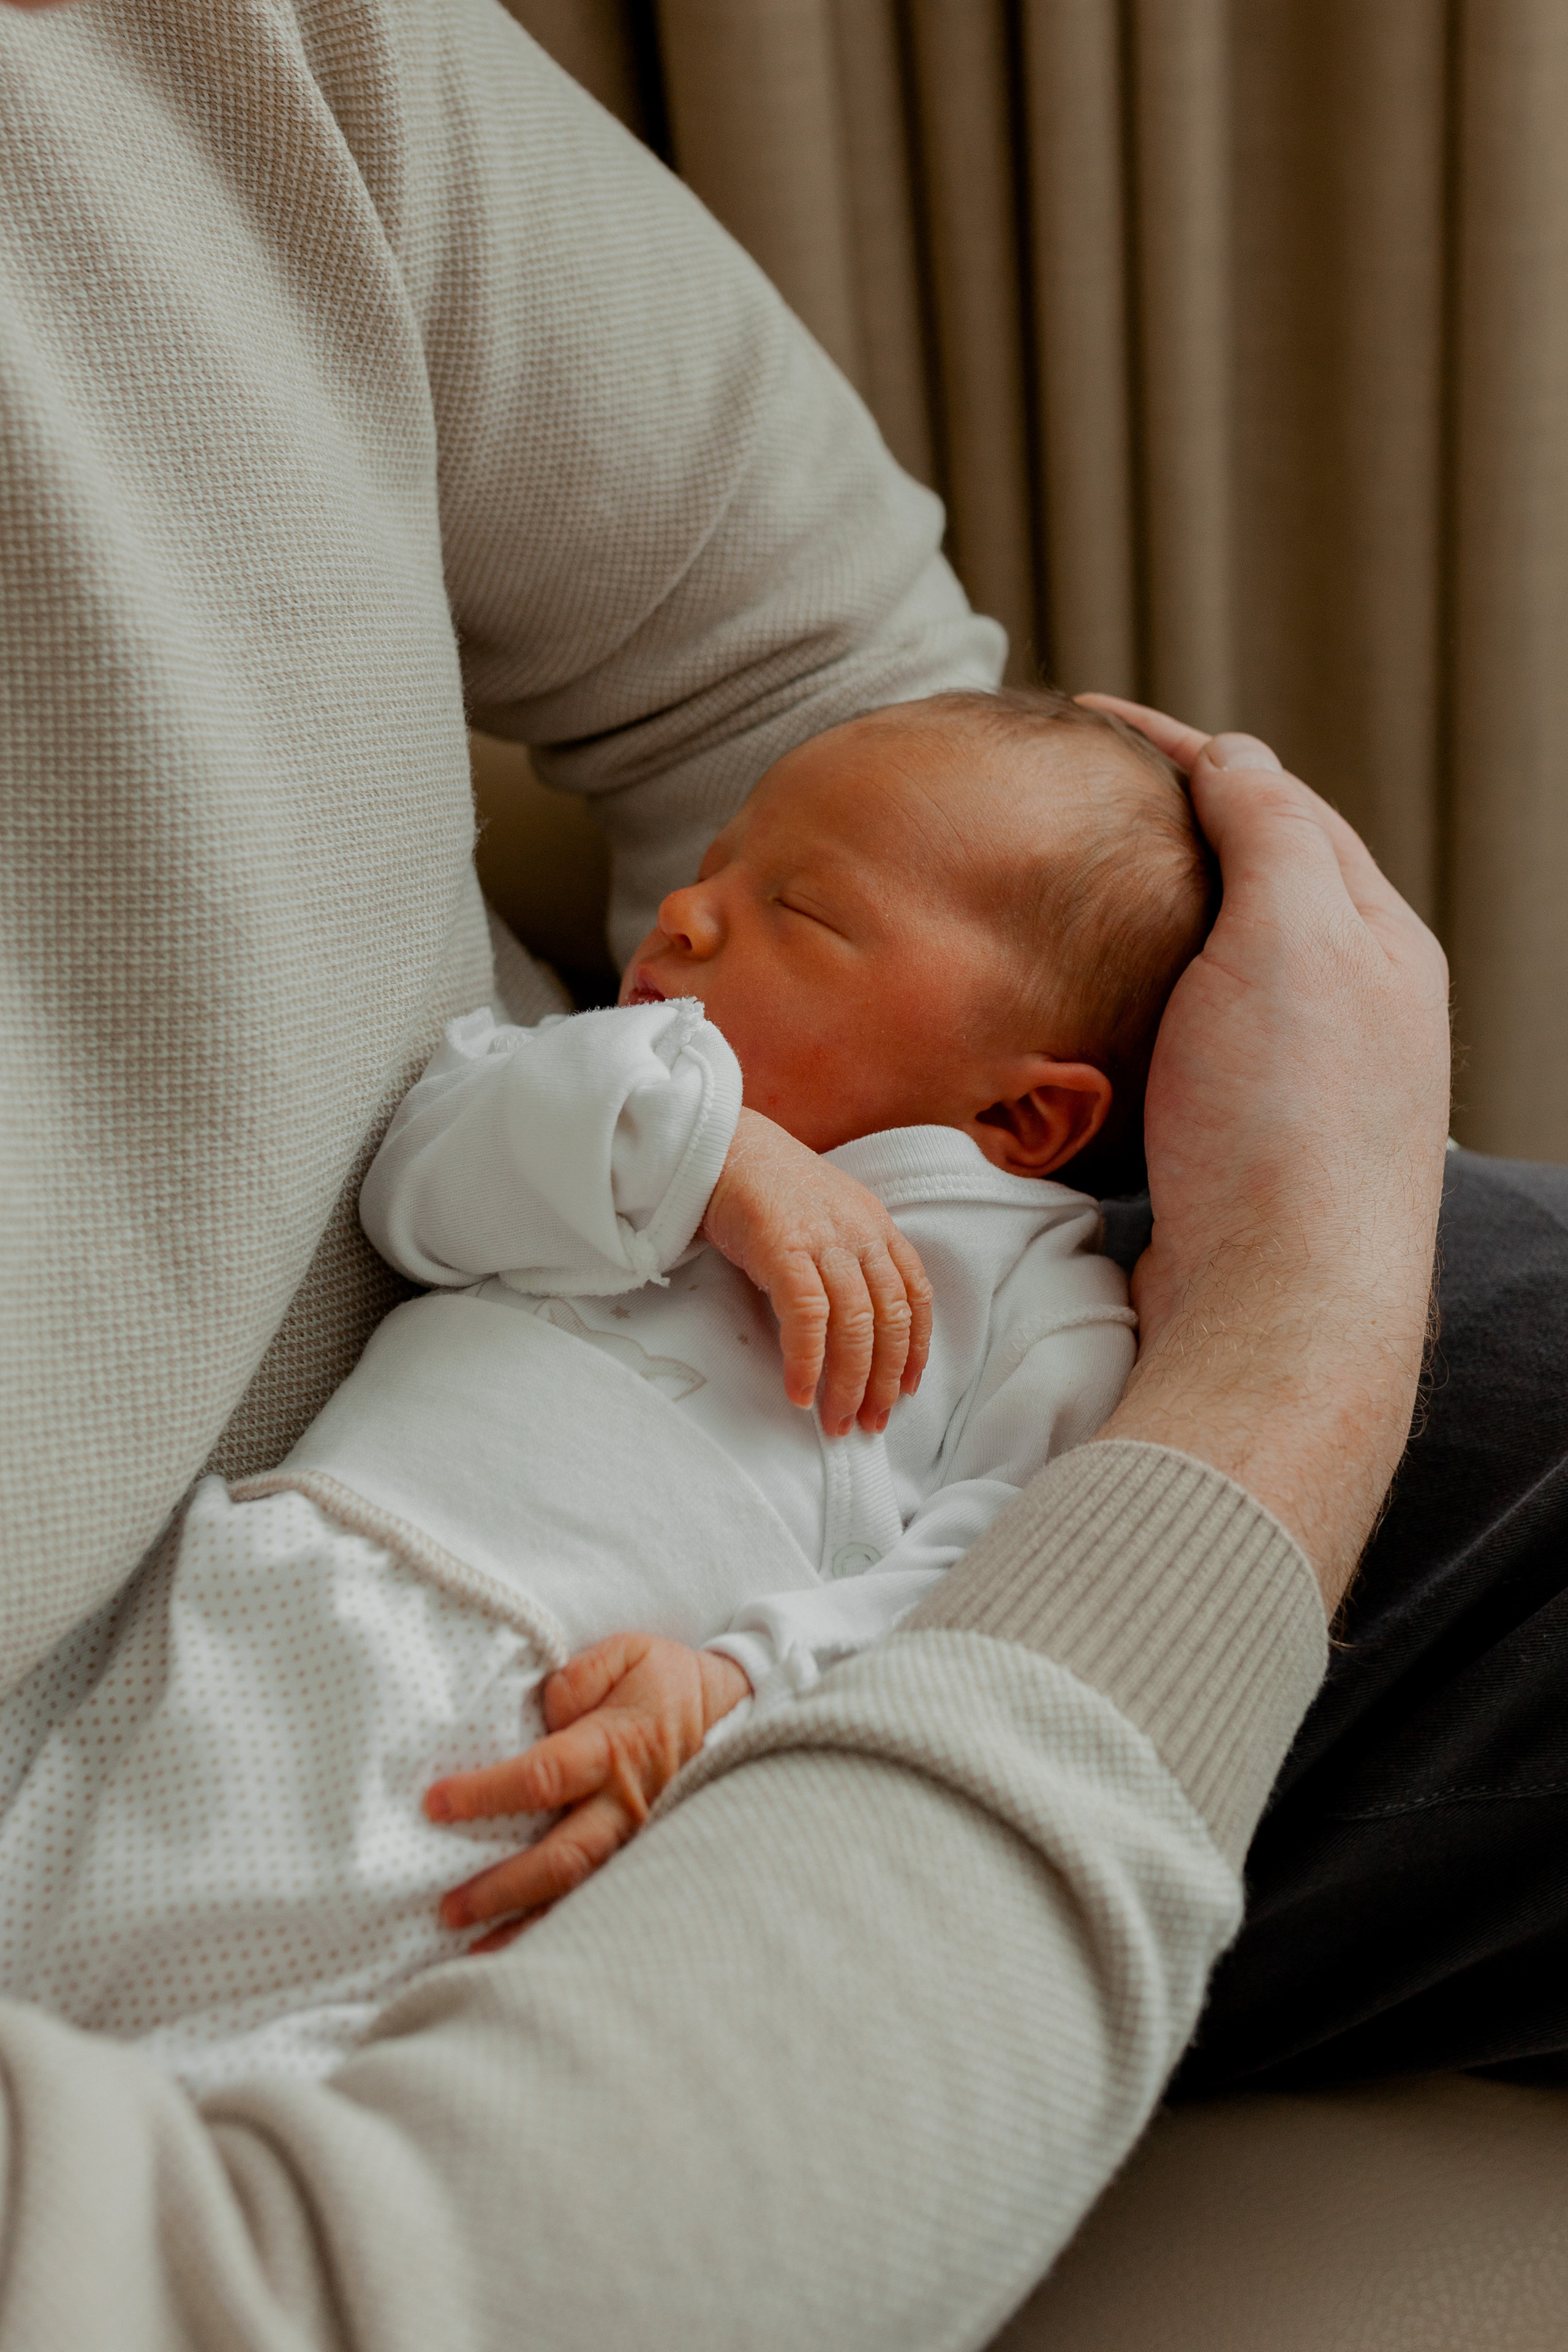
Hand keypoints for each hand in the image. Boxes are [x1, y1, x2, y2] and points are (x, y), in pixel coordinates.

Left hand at [424, 1633, 749, 1948]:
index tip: (435, 1804)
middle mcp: (625, 1804)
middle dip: (502, 1886)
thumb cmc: (669, 1683)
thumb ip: (579, 1675)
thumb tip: (542, 1708)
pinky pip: (601, 1901)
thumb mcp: (630, 1653)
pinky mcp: (645, 1859)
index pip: (542, 1776)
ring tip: (474, 1951)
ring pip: (581, 1892)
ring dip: (527, 1924)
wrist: (740, 1714)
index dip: (487, 1792)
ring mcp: (638, 1839)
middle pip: (560, 1856)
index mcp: (614, 1747)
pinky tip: (523, 1953)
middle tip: (447, 1907)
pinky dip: (562, 1930)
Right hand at [700, 1107, 932, 1434]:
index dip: (917, 1347)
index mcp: (876, 1226)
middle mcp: (860, 1234)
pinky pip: (808, 1320)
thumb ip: (846, 1258)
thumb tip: (853, 1323)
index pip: (915, 1295)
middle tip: (871, 1422)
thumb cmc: (766, 1186)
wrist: (720, 1144)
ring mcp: (824, 1241)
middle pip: (891, 1321)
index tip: (908, 1387)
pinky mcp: (785, 1250)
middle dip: (885, 1381)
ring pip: (856, 1327)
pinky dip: (807, 1363)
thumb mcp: (826, 1216)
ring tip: (838, 1421)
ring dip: (850, 1384)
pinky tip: (799, 1392)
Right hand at [1079, 696, 1450, 1608]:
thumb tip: (1234, 757)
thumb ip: (1268, 832)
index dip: (1187, 752)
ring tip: (1073, 890)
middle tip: (1072, 797)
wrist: (1276, 1310)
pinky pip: (1189, 1041)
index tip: (1089, 722)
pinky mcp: (1244, 1148)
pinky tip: (1092, 1007)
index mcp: (1377, 943)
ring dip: (1151, 919)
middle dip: (1171, 828)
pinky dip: (1139, 1001)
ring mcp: (1301, 1084)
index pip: (1280, 806)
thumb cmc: (1285, 1125)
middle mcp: (1355, 1010)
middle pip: (1257, 882)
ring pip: (1220, 967)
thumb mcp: (1289, 939)